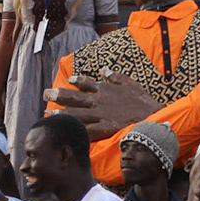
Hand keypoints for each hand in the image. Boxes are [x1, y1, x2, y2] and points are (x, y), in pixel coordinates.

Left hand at [44, 69, 160, 141]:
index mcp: (104, 89)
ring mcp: (100, 114)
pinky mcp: (105, 127)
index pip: (86, 82)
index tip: (69, 79)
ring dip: (62, 113)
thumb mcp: (129, 83)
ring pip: (77, 113)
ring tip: (49, 113)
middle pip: (75, 97)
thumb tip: (103, 69)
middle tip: (46, 93)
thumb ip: (114, 76)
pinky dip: (77, 130)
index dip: (76, 80)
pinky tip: (67, 131)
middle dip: (58, 95)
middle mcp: (99, 100)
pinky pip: (87, 129)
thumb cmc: (143, 100)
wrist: (153, 116)